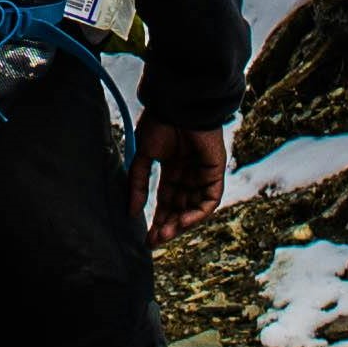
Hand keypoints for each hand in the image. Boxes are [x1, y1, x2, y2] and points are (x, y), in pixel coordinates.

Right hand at [131, 116, 226, 246]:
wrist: (178, 104)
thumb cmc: (160, 123)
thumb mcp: (143, 156)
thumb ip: (139, 184)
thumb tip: (131, 212)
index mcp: (172, 169)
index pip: (167, 201)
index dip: (157, 219)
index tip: (146, 238)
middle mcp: (189, 174)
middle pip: (180, 208)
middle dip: (167, 226)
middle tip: (153, 241)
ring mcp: (203, 173)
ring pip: (194, 208)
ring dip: (180, 224)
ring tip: (163, 234)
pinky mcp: (215, 172)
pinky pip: (210, 200)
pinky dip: (197, 214)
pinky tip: (181, 222)